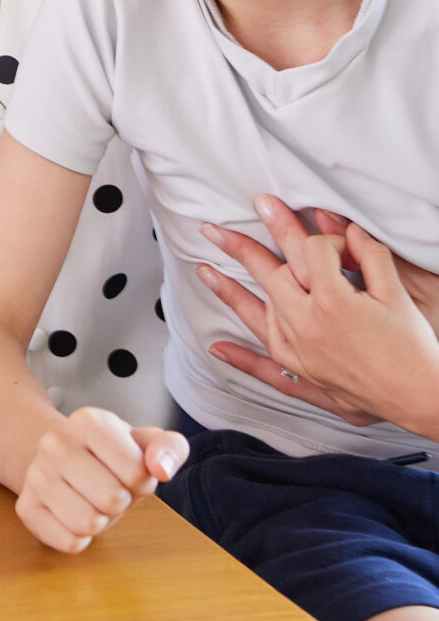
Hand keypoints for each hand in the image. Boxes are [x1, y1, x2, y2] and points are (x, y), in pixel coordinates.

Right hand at [16, 405, 187, 553]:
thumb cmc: (113, 456)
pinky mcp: (26, 507)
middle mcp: (54, 443)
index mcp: (88, 421)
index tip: (128, 470)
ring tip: (92, 501)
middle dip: (121, 502)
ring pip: (87, 523)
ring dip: (100, 521)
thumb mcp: (147, 444)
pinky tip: (74, 517)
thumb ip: (169, 448)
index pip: (138, 473)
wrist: (64, 459)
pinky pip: (67, 541)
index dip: (142, 481)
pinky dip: (81, 539)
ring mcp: (35, 474)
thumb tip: (161, 469)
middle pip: (112, 500)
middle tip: (110, 488)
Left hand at [200, 194, 438, 434]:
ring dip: (229, 292)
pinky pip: (267, 366)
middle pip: (270, 276)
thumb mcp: (396, 292)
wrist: (425, 396)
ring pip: (259, 315)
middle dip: (241, 247)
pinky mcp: (308, 375)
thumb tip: (344, 226)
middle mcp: (309, 327)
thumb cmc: (416, 345)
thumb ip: (368, 254)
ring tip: (203, 269)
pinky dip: (242, 357)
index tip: (308, 223)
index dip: (318, 237)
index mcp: (332, 301)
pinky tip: (218, 347)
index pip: (309, 253)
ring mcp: (303, 353)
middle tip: (214, 227)